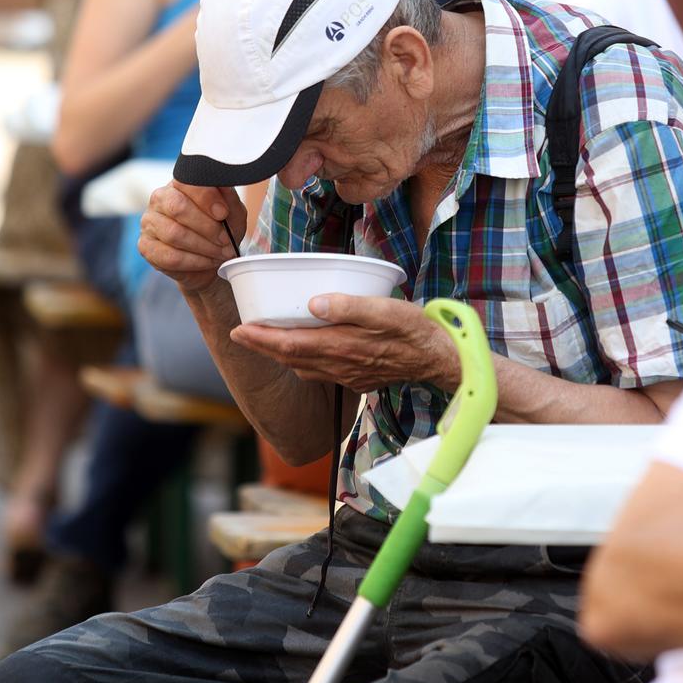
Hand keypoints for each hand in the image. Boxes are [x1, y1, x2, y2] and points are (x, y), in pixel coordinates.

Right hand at [138, 180, 249, 293]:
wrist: (211, 259)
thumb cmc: (221, 230)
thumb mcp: (233, 214)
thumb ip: (229, 199)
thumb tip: (224, 184)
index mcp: (180, 184)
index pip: (186, 182)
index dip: (207, 198)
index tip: (223, 213)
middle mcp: (160, 198)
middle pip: (177, 207)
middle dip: (206, 226)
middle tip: (225, 239)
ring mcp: (149, 222)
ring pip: (174, 234)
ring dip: (203, 246)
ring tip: (221, 252)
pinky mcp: (147, 247)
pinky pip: (170, 257)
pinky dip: (195, 261)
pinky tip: (208, 261)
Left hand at [230, 294, 461, 391]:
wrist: (442, 360)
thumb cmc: (417, 331)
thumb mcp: (388, 310)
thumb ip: (350, 306)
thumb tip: (314, 303)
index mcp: (343, 345)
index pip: (291, 344)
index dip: (262, 339)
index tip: (239, 330)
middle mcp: (341, 365)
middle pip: (291, 358)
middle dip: (263, 347)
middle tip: (241, 334)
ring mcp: (349, 376)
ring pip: (305, 368)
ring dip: (282, 356)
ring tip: (267, 341)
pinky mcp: (358, 379)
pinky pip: (322, 373)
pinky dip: (304, 363)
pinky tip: (306, 353)